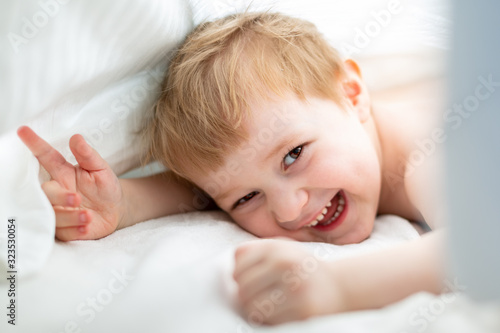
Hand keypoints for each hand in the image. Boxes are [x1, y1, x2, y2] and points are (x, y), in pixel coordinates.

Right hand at [17, 126, 125, 240]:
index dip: (35, 144)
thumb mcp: (101, 169)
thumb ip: (89, 155)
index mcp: (63, 173)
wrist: (115, 211)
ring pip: (52, 214)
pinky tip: (86, 227)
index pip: (46, 157)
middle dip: (58, 196)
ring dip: (70, 215)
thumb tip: (77, 138)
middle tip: (77, 197)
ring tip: (89, 215)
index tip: (23, 130)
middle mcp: (57, 191)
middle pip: (45, 192)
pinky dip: (74, 229)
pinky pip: (62, 232)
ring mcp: (58, 210)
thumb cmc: (105, 187)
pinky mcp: (64, 229)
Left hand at [233, 239, 345, 324]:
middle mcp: (286, 264)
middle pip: (242, 285)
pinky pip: (268, 320)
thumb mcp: (281, 249)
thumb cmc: (301, 268)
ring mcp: (295, 287)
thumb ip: (255, 251)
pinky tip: (277, 310)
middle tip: (255, 294)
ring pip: (251, 305)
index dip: (238, 272)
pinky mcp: (302, 310)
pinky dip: (268, 318)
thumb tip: (231, 266)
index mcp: (278, 247)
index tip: (246, 277)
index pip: (239, 260)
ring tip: (264, 303)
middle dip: (244, 293)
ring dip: (253, 308)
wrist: (337, 286)